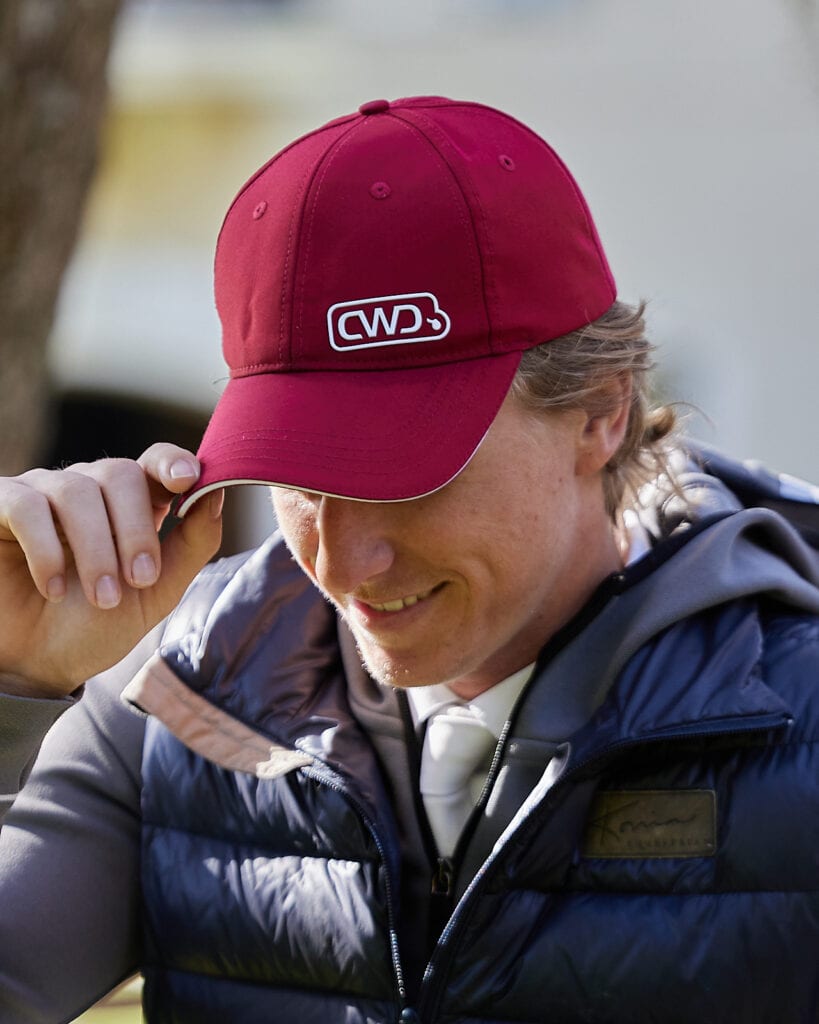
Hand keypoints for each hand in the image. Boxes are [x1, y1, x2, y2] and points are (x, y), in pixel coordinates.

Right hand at [0, 444, 222, 695]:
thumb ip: (193, 543)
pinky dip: (47, 549)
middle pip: (120, 473)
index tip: (186, 480)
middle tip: (139, 580)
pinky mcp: (0, 505)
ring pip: (76, 490)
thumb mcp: (157, 592)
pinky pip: (27, 506)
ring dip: (95, 549)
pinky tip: (54, 587)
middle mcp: (86, 487)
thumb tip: (218, 493)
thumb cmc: (96, 626)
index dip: (171, 462)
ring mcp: (41, 493)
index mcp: (130, 503)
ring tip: (102, 597)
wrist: (36, 666)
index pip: (153, 461)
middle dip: (136, 530)